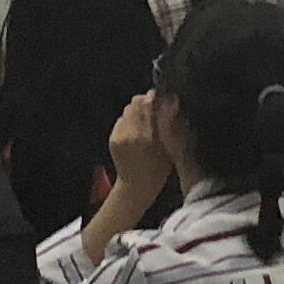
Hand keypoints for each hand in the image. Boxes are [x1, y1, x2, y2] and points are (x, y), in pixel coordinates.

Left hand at [104, 94, 175, 215]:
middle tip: (153, 107)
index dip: (154, 96)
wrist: (136, 186)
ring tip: (144, 120)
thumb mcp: (170, 148)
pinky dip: (129, 121)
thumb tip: (171, 102)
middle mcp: (131, 133)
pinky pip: (121, 120)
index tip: (161, 96)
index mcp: (147, 136)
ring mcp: (119, 135)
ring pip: (127, 110)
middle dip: (145, 101)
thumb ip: (169, 124)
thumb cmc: (158, 169)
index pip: (147, 104)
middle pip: (135, 103)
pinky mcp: (112, 138)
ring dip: (136, 111)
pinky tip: (136, 130)